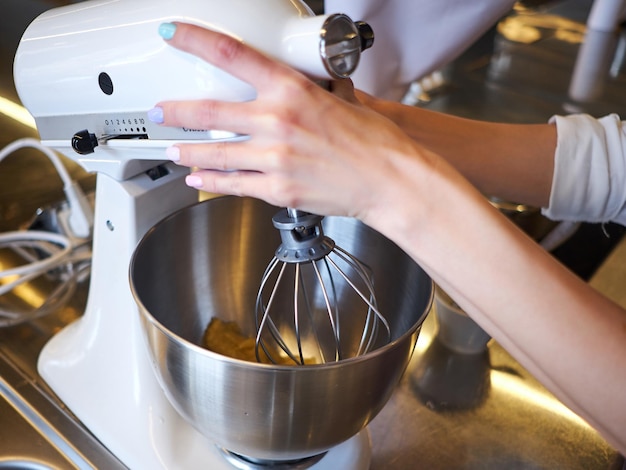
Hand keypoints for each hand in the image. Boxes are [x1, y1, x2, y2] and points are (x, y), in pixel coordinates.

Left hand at [149, 22, 427, 222]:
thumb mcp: (342, 99)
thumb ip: (311, 91)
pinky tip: (197, 178)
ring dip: (186, 150)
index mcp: (293, 90)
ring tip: (171, 150)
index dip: (194, 40)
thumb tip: (302, 84)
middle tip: (158, 112)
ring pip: (213, 152)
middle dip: (174, 111)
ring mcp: (274, 159)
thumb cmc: (374, 142)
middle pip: (208, 111)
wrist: (390, 181)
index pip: (231, 53)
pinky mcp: (277, 190)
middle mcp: (277, 122)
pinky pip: (232, 184)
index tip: (172, 35)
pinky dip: (209, 181)